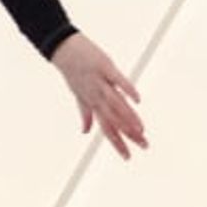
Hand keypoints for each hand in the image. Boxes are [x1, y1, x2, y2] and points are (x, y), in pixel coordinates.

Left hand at [51, 32, 146, 158]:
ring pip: (116, 103)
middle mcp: (96, 95)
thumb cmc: (73, 71)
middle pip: (114, 118)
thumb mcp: (78, 94)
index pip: (106, 127)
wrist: (62, 48)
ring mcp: (100, 81)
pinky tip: (137, 99)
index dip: (117, 143)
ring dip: (129, 116)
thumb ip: (85, 113)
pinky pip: (117, 79)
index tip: (128, 158)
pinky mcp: (104, 66)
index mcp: (92, 102)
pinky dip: (127, 89)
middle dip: (129, 134)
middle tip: (145, 146)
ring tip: (141, 130)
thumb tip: (84, 132)